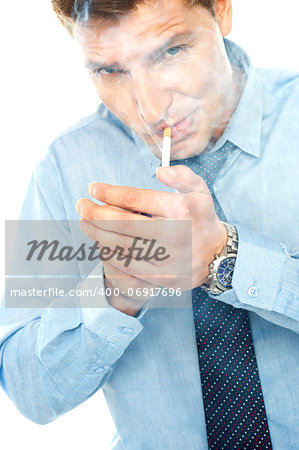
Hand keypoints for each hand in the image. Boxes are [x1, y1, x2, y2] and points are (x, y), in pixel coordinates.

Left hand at [76, 165, 226, 312]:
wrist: (216, 256)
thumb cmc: (200, 217)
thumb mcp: (199, 190)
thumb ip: (182, 176)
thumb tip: (159, 171)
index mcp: (182, 208)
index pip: (136, 198)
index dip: (109, 192)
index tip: (93, 188)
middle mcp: (175, 234)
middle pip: (124, 223)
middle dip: (95, 213)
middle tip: (80, 205)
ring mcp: (168, 259)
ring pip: (122, 246)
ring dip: (97, 233)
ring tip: (84, 222)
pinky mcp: (162, 278)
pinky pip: (128, 266)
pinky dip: (109, 254)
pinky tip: (100, 243)